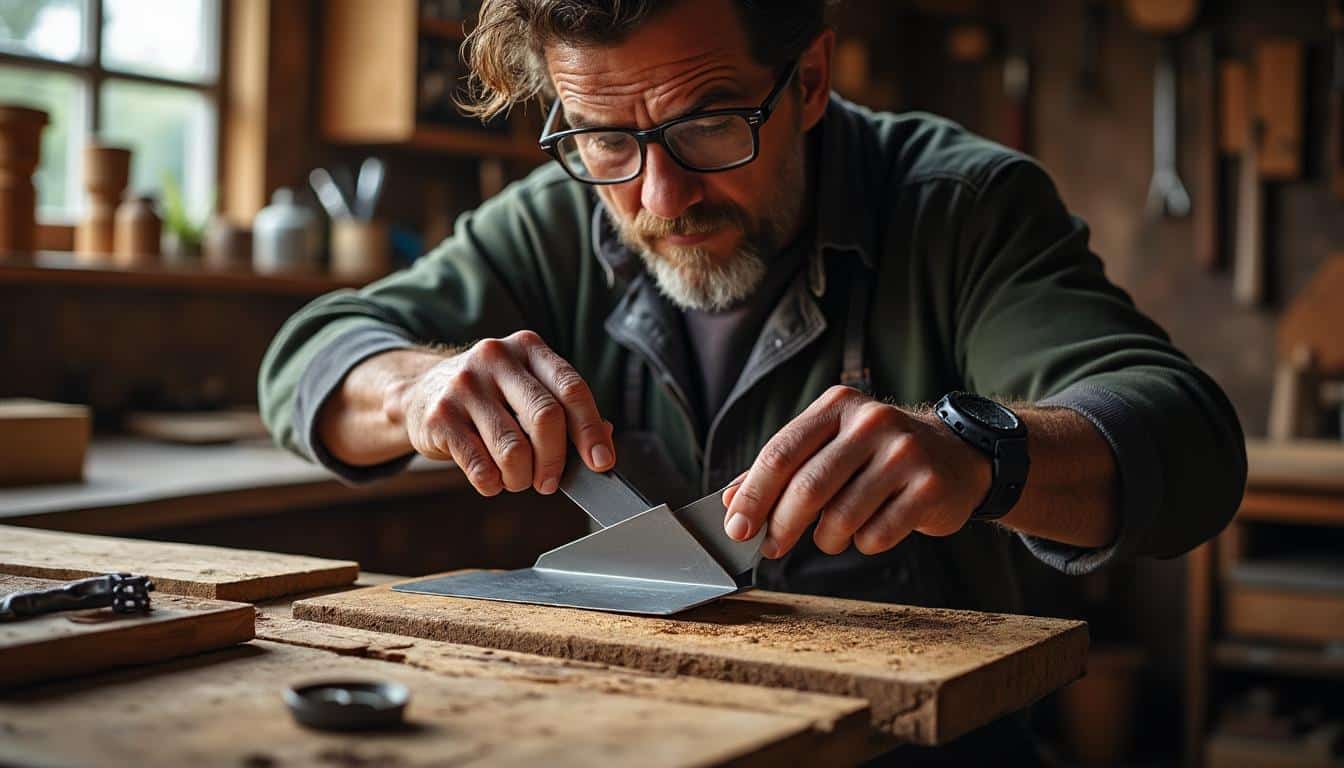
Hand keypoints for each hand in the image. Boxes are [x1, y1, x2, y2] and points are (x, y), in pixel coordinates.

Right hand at [385, 330, 614, 496]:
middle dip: (555, 460)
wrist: (421, 392)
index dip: (590, 429)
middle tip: (549, 482)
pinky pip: (480, 466)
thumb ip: (566, 412)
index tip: (602, 462)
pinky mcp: (439, 416)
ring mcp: (464, 385)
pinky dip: (493, 484)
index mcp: (528, 348)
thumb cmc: (490, 398)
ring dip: (522, 478)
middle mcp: (495, 358)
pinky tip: (492, 480)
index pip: (571, 388)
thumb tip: (605, 441)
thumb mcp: (527, 391)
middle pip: (545, 418)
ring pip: (513, 449)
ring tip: (518, 480)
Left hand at [722, 386, 991, 557]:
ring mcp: (904, 452)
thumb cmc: (877, 455)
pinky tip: (873, 528)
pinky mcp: (929, 486)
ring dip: (826, 539)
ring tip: (832, 534)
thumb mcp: (829, 445)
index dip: (753, 495)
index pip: (782, 452)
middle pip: (808, 487)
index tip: (735, 529)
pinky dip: (864, 543)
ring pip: (841, 517)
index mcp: (837, 405)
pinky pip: (877, 535)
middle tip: (770, 548)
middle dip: (781, 526)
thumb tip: (729, 503)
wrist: (956, 456)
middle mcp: (871, 421)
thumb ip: (781, 470)